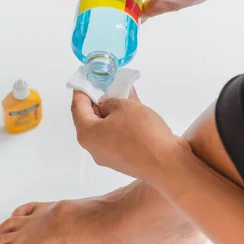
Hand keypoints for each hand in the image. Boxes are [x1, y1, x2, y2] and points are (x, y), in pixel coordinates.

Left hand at [71, 90, 188, 181]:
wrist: (166, 164)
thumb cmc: (142, 133)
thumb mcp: (124, 106)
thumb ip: (110, 101)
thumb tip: (107, 105)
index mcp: (86, 134)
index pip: (77, 108)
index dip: (81, 91)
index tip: (84, 80)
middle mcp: (93, 148)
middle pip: (90, 119)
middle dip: (98, 101)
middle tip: (105, 85)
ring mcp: (108, 157)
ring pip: (105, 128)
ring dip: (112, 112)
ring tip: (122, 95)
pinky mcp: (122, 161)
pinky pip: (116, 137)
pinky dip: (121, 123)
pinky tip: (132, 111)